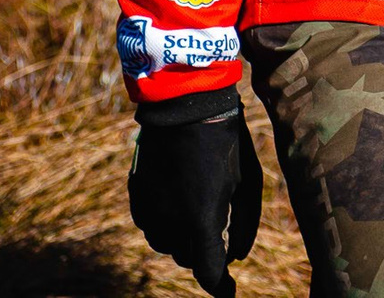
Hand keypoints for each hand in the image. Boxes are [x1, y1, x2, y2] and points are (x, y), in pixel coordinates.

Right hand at [129, 95, 262, 297]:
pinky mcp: (137, 196)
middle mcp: (170, 224)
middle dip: (206, 254)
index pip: (209, 272)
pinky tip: (178, 204)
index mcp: (202, 222)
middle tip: (220, 238)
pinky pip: (150, 225)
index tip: (229, 292)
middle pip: (188, 258)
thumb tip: (237, 257)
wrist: (186, 104)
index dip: (221, 286)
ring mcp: (149, 211)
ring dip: (184, 239)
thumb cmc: (226, 143)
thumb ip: (244, 225)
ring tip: (199, 213)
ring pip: (166, 245)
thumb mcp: (247, 183)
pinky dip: (165, 224)